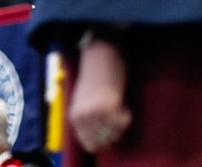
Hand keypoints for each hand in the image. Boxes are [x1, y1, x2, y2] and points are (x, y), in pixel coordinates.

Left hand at [69, 37, 132, 152]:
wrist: (98, 56)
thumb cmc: (92, 79)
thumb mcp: (83, 103)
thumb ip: (87, 121)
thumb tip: (98, 141)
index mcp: (74, 118)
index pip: (89, 145)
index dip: (102, 141)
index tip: (108, 129)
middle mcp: (83, 118)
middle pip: (103, 142)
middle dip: (113, 134)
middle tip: (116, 119)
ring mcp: (95, 113)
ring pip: (115, 134)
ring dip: (120, 126)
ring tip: (119, 110)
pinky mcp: (109, 106)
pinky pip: (123, 122)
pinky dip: (127, 117)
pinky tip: (124, 106)